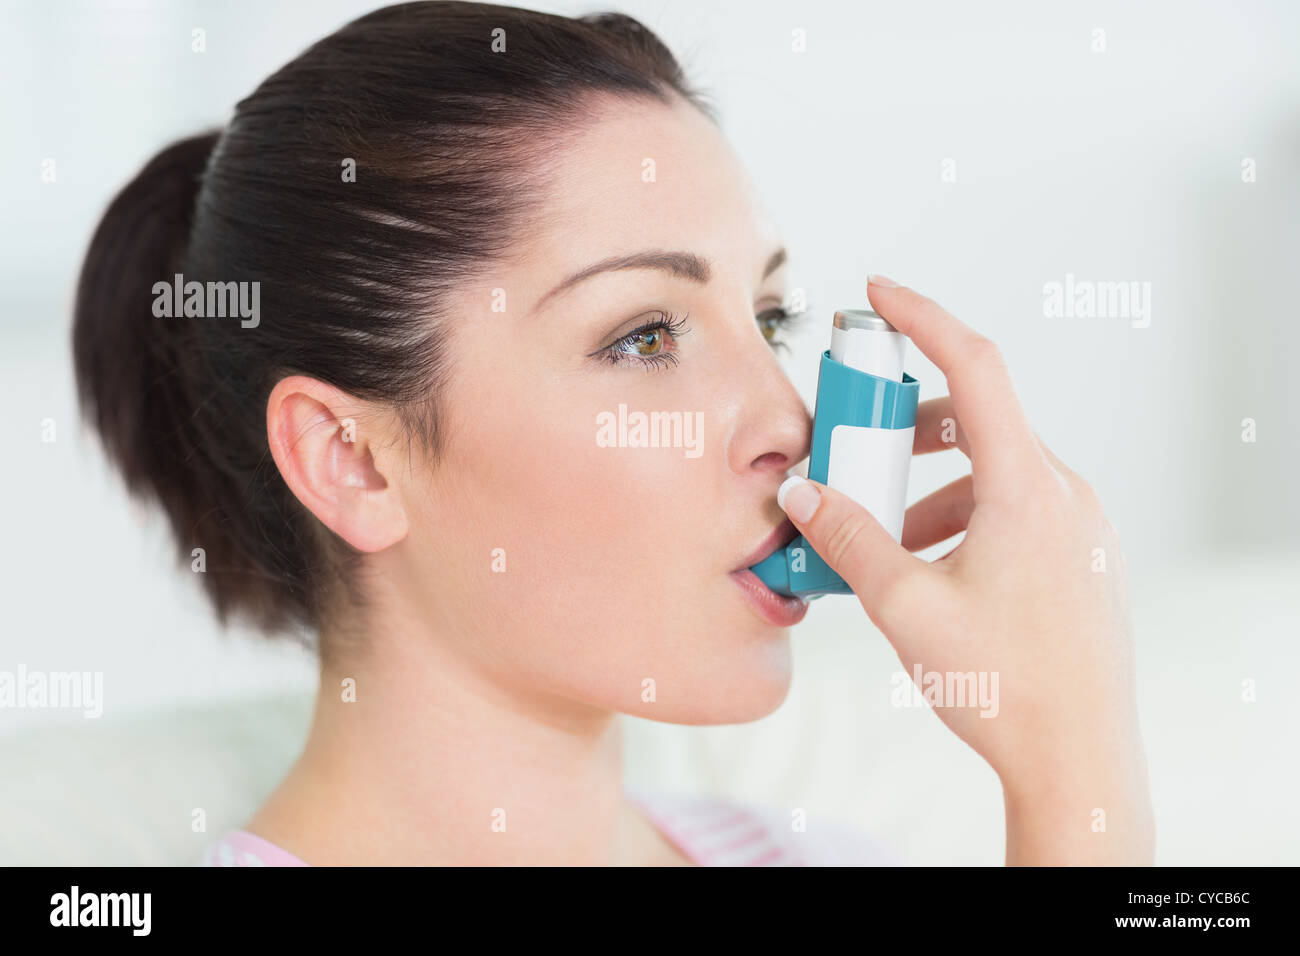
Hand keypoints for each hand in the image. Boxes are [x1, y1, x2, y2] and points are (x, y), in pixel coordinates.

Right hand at [776, 275, 1154, 863]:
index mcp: (1025, 487)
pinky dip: (962, 514)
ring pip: (992, 469)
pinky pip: (1013, 506)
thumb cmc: (1004, 685)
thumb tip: (803, 494)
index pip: (974, 367)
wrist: (1077, 759)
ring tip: (887, 539)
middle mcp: (1062, 493)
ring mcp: (1077, 526)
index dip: (923, 318)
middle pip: (975, 420)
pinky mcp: (1078, 556)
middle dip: (904, 430)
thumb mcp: (904, 606)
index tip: (878, 294)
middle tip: (854, 454)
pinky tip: (930, 567)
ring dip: (930, 484)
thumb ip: (848, 539)